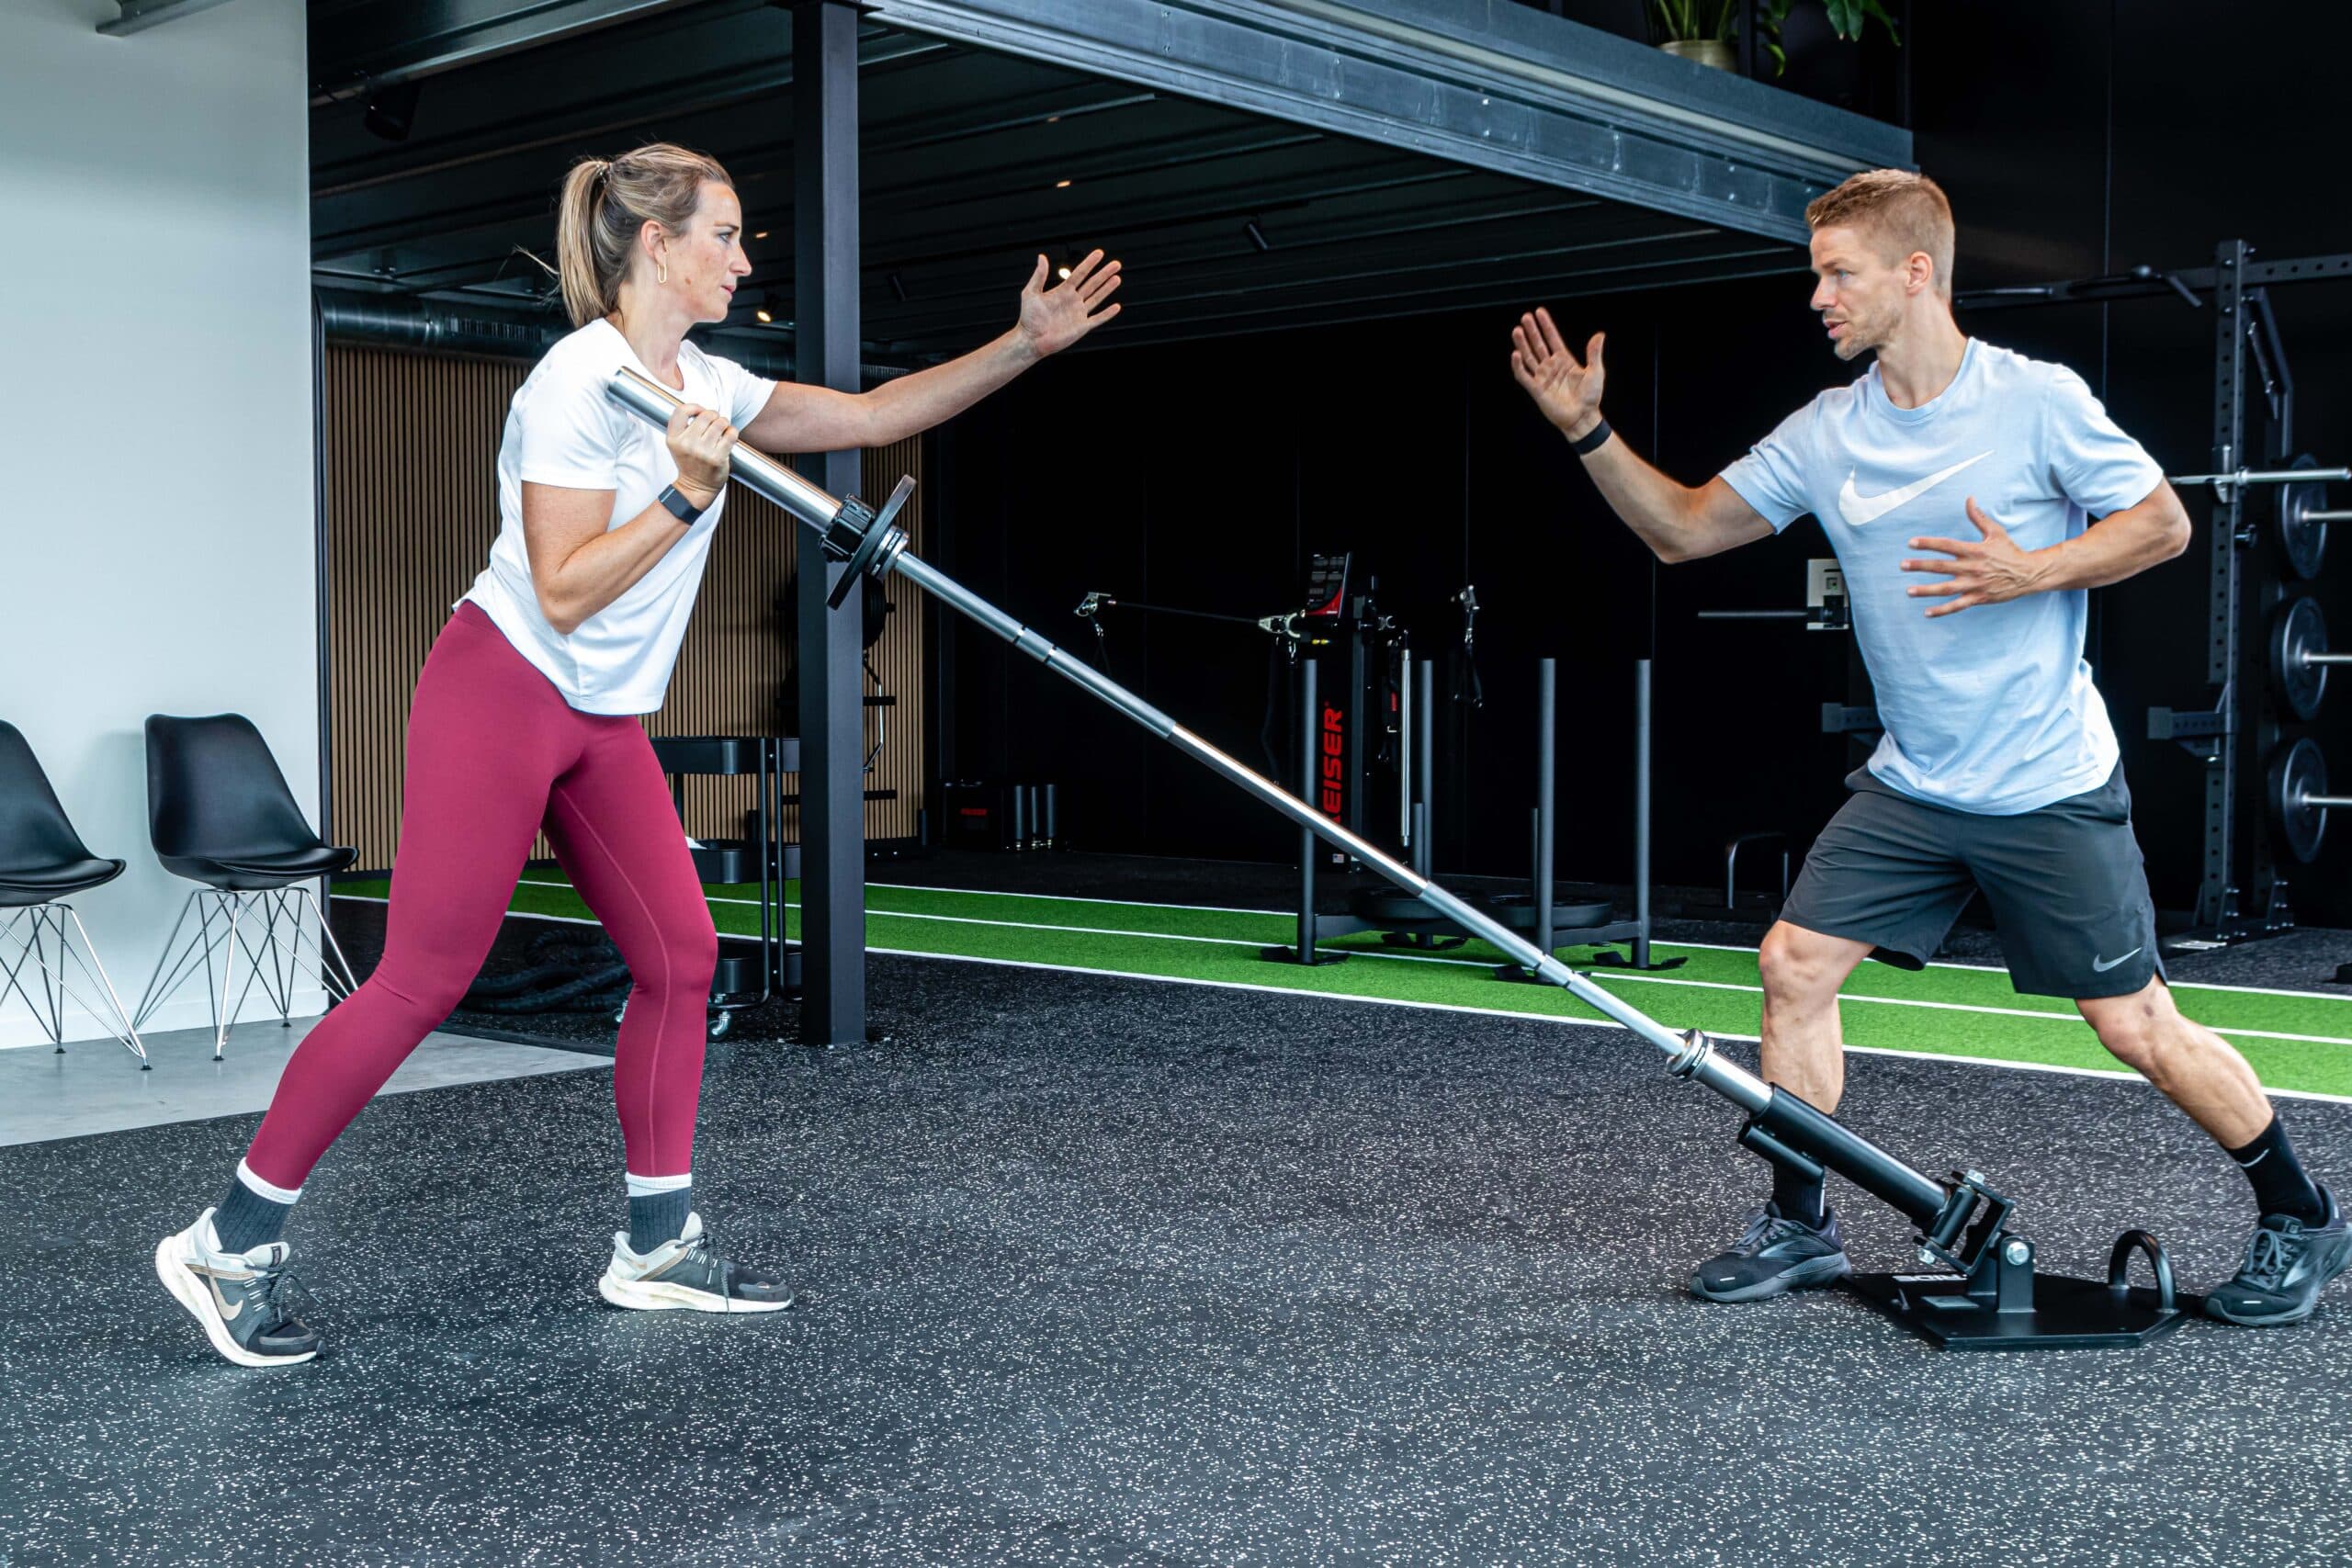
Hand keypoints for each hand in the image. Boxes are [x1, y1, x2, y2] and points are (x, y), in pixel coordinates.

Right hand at [664, 402, 738, 503]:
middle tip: (715, 424)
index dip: (694, 407)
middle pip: (705, 415)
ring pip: (720, 422)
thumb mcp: (677, 444)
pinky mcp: (718, 458)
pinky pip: (731, 434)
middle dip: (713, 416)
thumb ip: (683, 426)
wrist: (696, 488)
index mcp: (673, 438)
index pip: (681, 411)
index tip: (700, 412)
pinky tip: (729, 436)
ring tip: (722, 430)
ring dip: (724, 423)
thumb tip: (701, 409)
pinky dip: (732, 432)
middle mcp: (686, 444)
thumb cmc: (690, 463)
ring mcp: (702, 451)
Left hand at [1017, 249, 1122, 355]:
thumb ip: (1039, 275)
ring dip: (1108, 288)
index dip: (1089, 263)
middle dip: (1104, 273)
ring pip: (1097, 298)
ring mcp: (1079, 313)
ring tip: (1117, 278)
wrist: (1031, 340)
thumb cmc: (1028, 317)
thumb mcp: (1031, 293)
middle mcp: (1073, 300)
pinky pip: (1098, 319)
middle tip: (1116, 264)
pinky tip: (1117, 307)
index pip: (1079, 274)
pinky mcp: (1082, 327)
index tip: (1099, 253)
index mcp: (1063, 291)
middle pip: (1092, 284)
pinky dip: (1107, 314)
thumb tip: (1042, 256)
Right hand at [1510, 308, 1604, 438]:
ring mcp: (1543, 377)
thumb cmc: (1590, 397)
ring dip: (1523, 344)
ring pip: (1529, 357)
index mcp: (1564, 360)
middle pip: (1538, 345)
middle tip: (1525, 317)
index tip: (1539, 312)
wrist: (1583, 418)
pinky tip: (1516, 354)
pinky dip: (1518, 365)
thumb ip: (1594, 353)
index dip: (1546, 325)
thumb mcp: (1596, 372)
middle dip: (1532, 331)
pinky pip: (1524, 376)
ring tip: (1517, 330)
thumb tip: (1599, 334)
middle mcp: (1551, 366)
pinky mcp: (1536, 389)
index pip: (1552, 338)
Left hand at [1902, 498, 2049, 616]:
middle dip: (1920, 566)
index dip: (1928, 543)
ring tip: (1908, 591)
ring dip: (1926, 590)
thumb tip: (1969, 499)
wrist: (2029, 574)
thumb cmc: (2010, 551)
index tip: (1911, 543)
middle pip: (1941, 567)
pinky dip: (1942, 610)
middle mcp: (1972, 568)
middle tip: (1902, 565)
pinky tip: (1927, 612)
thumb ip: (1978, 517)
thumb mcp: (1995, 532)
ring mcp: (1975, 585)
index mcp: (1975, 550)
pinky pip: (1957, 606)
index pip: (1947, 545)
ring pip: (1946, 588)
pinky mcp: (1979, 598)